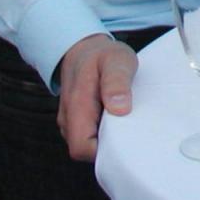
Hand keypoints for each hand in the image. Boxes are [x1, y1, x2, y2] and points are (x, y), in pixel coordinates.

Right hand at [56, 33, 137, 160]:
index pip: (82, 147)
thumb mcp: (116, 59)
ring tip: (124, 120)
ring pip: (87, 145)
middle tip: (131, 130)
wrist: (84, 49)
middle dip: (108, 147)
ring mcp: (70, 122)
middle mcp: (68, 119)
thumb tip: (120, 109)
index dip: (103, 151)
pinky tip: (116, 119)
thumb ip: (117, 82)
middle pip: (85, 151)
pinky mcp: (75, 122)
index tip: (126, 138)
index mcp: (76, 105)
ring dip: (106, 138)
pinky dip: (103, 132)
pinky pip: (88, 136)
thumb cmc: (102, 54)